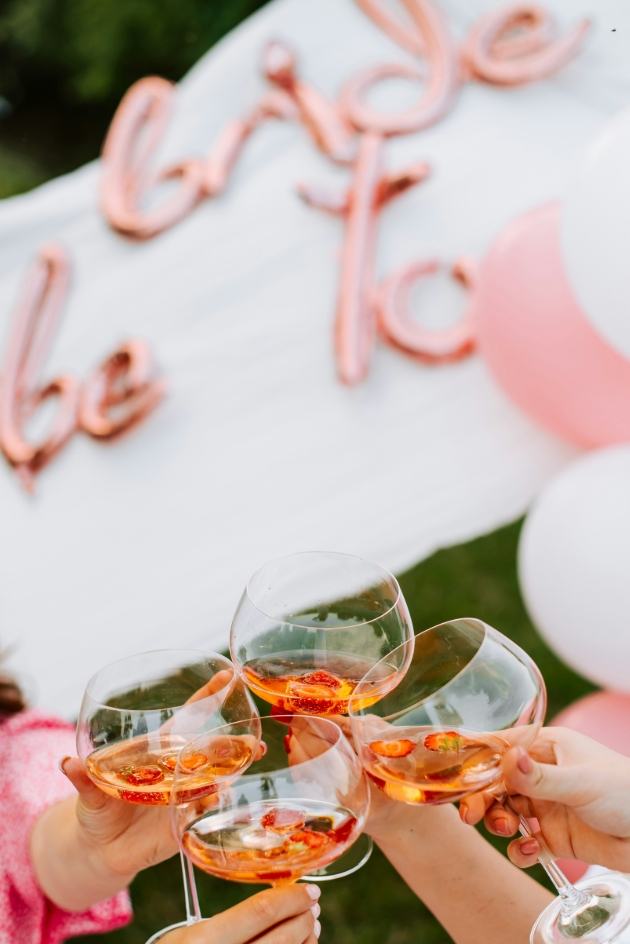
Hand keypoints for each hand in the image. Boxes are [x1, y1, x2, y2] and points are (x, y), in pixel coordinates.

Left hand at [60, 667, 235, 881]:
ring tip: (246, 764)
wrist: (99, 850)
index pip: (190, 717)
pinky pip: (202, 812)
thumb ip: (83, 777)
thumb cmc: (97, 809)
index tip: (228, 675)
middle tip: (251, 739)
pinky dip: (210, 804)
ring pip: (216, 780)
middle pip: (211, 750)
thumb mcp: (89, 791)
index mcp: (161, 751)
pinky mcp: (183, 824)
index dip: (208, 696)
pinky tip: (216, 798)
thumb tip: (66, 762)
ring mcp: (185, 797)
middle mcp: (179, 770)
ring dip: (231, 772)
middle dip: (232, 742)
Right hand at [162, 885, 320, 943]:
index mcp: (203, 942)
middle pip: (282, 938)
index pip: (261, 911)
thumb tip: (274, 903)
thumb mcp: (186, 936)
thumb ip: (224, 922)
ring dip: (305, 941)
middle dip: (303, 918)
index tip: (309, 889)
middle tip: (313, 904)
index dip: (291, 897)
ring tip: (309, 926)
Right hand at [460, 727, 629, 872]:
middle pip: (497, 783)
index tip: (455, 773)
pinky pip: (523, 842)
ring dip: (498, 822)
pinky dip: (520, 848)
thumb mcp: (581, 782)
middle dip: (481, 797)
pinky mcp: (554, 837)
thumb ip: (540, 777)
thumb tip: (507, 758)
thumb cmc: (624, 793)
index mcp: (548, 747)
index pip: (503, 747)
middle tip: (470, 814)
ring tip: (507, 830)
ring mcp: (547, 806)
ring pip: (505, 812)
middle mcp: (542, 774)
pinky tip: (531, 849)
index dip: (478, 759)